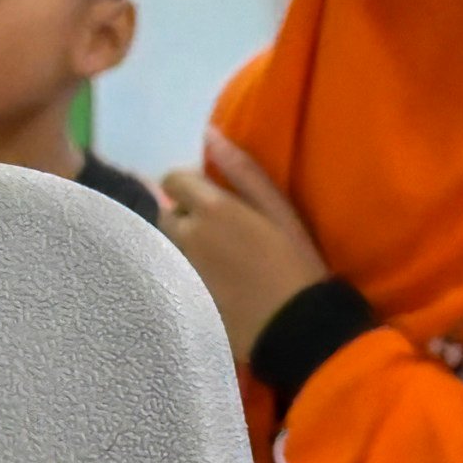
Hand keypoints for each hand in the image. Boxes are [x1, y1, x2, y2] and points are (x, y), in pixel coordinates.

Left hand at [158, 141, 330, 358]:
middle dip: (186, 214)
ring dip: (186, 244)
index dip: (190, 184)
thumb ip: (242, 170)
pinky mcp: (182, 298)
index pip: (172, 179)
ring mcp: (181, 270)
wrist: (295, 328)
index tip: (214, 198)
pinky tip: (218, 285)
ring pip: (169, 245)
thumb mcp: (279, 210)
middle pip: (167, 213)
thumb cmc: (295, 262)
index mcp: (212, 209)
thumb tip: (209, 134)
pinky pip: (174, 273)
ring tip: (221, 259)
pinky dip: (188, 272)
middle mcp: (187, 236)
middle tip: (222, 231)